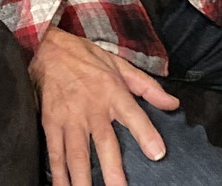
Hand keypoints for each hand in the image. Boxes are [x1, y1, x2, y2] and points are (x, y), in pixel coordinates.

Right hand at [29, 27, 179, 185]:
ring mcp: (70, 117)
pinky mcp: (51, 123)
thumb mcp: (119, 64)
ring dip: (82, 179)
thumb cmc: (86, 57)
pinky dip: (58, 174)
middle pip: (104, 142)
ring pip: (77, 154)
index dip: (145, 133)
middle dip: (112, 170)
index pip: (132, 114)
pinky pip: (55, 153)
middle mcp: (91, 107)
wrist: (49, 47)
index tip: (157, 153)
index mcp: (112, 90)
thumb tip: (172, 104)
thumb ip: (147, 86)